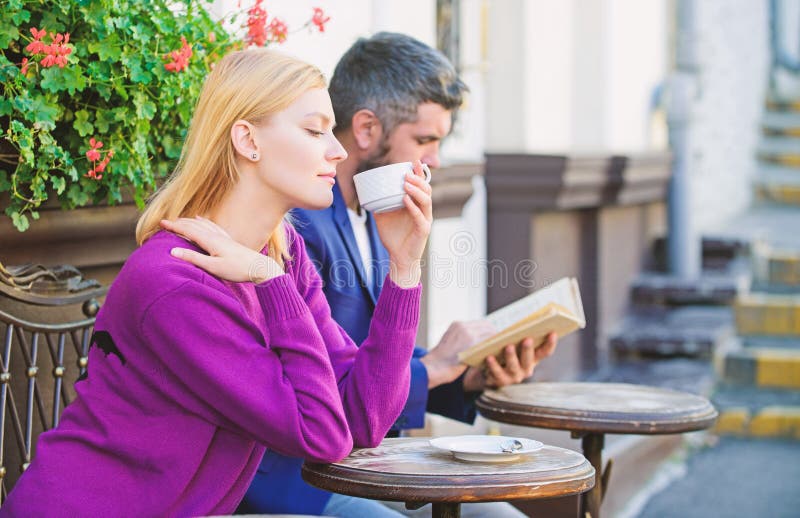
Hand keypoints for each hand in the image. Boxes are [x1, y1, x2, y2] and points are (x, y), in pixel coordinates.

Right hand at [160, 216, 283, 282]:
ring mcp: (223, 236)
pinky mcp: (228, 240)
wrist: (259, 267)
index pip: (188, 230)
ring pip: (202, 224)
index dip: (174, 226)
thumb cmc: (237, 269)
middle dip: (178, 222)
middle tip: (164, 222)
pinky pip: (211, 225)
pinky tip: (200, 219)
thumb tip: (173, 251)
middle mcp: (216, 235)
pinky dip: (202, 221)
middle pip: (194, 225)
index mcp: (210, 241)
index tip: (161, 223)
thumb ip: (193, 258)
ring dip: (189, 221)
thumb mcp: (213, 267)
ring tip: (178, 219)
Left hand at [373, 161, 432, 287]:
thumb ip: (378, 205)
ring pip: (426, 201)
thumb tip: (366, 193)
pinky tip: (405, 200)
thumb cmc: (393, 237)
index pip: (421, 186)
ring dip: (416, 191)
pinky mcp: (423, 230)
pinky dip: (413, 207)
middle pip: (426, 190)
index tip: (414, 162)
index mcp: (417, 205)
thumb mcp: (383, 217)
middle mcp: (424, 210)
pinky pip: (419, 216)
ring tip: (406, 183)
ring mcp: (425, 220)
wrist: (398, 258)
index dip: (419, 174)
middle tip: (406, 173)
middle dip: (418, 180)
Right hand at [420, 320, 495, 388]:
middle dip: (495, 335)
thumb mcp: (451, 343)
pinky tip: (497, 356)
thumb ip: (464, 339)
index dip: (489, 331)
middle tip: (502, 345)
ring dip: (496, 342)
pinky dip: (494, 348)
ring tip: (501, 350)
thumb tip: (482, 343)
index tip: (496, 339)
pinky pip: (488, 343)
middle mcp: (462, 326)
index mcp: (457, 325)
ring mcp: (467, 334)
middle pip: (487, 327)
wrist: (432, 368)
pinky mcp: (471, 344)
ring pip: (489, 334)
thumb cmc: (441, 361)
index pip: (480, 324)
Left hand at [462, 332, 557, 391]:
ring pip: (513, 367)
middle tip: (527, 339)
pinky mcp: (500, 381)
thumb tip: (518, 322)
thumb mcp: (513, 344)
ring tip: (508, 346)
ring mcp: (514, 377)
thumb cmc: (503, 353)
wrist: (487, 373)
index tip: (552, 332)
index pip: (545, 352)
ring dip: (511, 356)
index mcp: (532, 359)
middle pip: (528, 360)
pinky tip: (489, 357)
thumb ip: (517, 337)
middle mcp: (526, 369)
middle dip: (528, 349)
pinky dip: (493, 365)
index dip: (550, 344)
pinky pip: (497, 373)